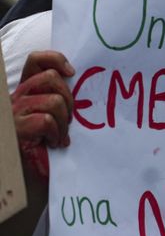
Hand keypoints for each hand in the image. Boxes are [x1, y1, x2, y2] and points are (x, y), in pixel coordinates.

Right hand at [12, 51, 74, 177]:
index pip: (36, 60)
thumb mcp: (53, 117)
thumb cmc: (43, 146)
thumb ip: (58, 98)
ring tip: (61, 135)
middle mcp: (16, 97)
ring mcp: (14, 112)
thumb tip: (79, 83)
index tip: (72, 73)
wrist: (22, 176)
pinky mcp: (16, 129)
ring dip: (64, 120)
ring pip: (53, 100)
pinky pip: (46, 120)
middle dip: (68, 98)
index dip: (55, 59)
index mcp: (26, 91)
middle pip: (50, 77)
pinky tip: (55, 143)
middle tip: (69, 119)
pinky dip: (56, 132)